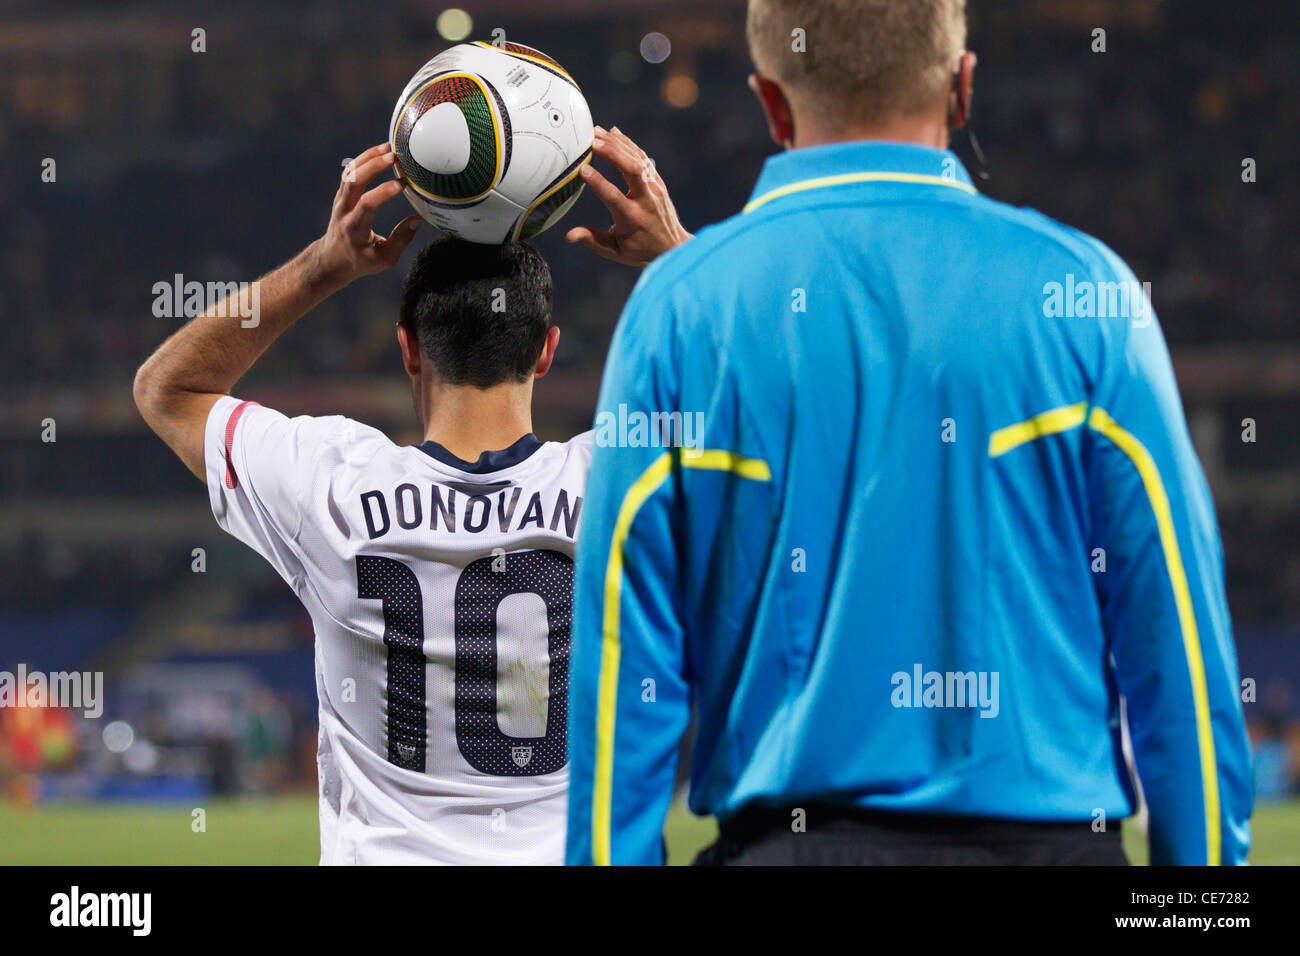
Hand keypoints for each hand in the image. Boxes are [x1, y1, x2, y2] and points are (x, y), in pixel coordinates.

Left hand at [312, 142, 422, 287]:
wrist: (333, 258)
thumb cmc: (362, 260)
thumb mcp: (385, 258)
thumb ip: (401, 239)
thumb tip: (418, 219)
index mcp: (354, 229)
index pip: (366, 204)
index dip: (383, 192)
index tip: (402, 184)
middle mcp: (344, 211)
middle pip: (353, 181)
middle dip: (373, 165)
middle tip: (394, 155)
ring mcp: (340, 200)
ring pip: (350, 172)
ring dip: (368, 157)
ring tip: (389, 147)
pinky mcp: (342, 194)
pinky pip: (351, 172)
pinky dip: (365, 159)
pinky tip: (380, 152)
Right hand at [566, 126, 691, 266]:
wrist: (672, 246)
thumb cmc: (639, 250)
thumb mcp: (614, 251)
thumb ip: (592, 240)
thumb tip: (569, 236)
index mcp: (632, 219)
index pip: (614, 197)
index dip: (597, 182)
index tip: (582, 168)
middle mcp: (646, 201)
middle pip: (632, 170)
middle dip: (612, 152)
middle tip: (592, 140)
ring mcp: (654, 189)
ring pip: (638, 160)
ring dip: (618, 144)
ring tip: (597, 132)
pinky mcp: (658, 181)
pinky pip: (643, 158)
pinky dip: (629, 144)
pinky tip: (614, 133)